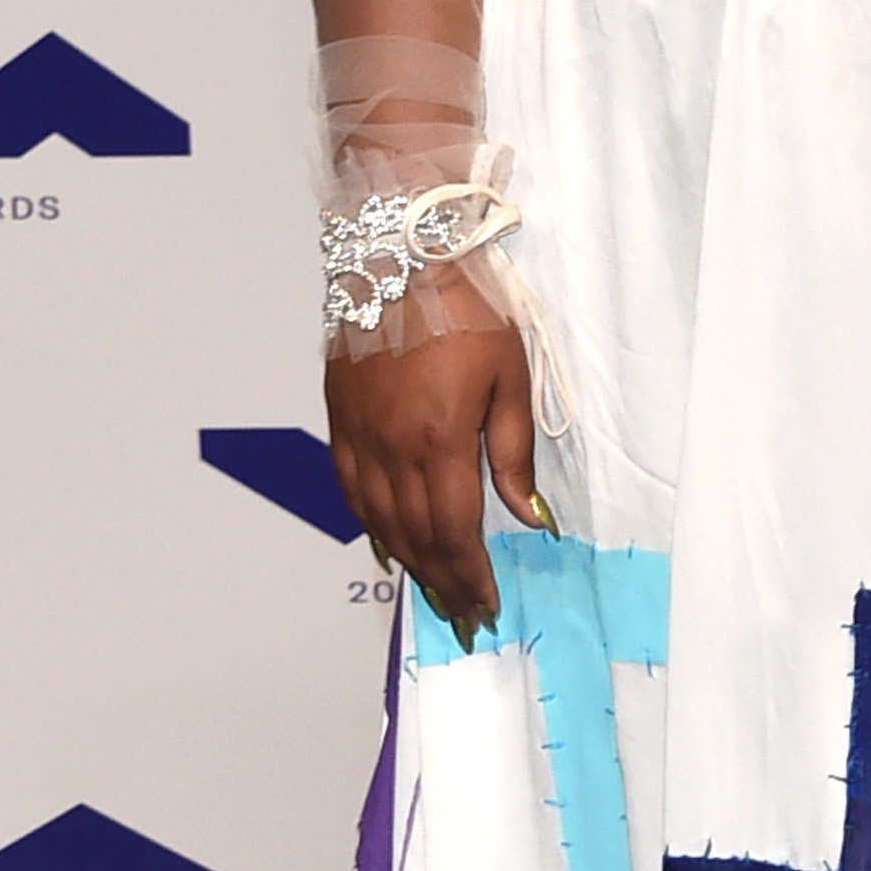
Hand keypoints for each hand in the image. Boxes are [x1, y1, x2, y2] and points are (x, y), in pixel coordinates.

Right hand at [324, 272, 542, 640]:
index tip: (484, 603)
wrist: (400, 257)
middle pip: (416, 536)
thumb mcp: (510, 374)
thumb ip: (515, 451)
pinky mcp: (340, 420)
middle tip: (461, 613)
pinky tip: (386, 542)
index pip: (455, 529)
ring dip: (407, 563)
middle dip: (442, 580)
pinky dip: (370, 525)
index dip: (470, 573)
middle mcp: (393, 447)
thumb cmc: (466, 307)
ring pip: (380, 522)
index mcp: (440, 437)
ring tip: (432, 589)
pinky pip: (351, 490)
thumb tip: (530, 515)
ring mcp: (360, 436)